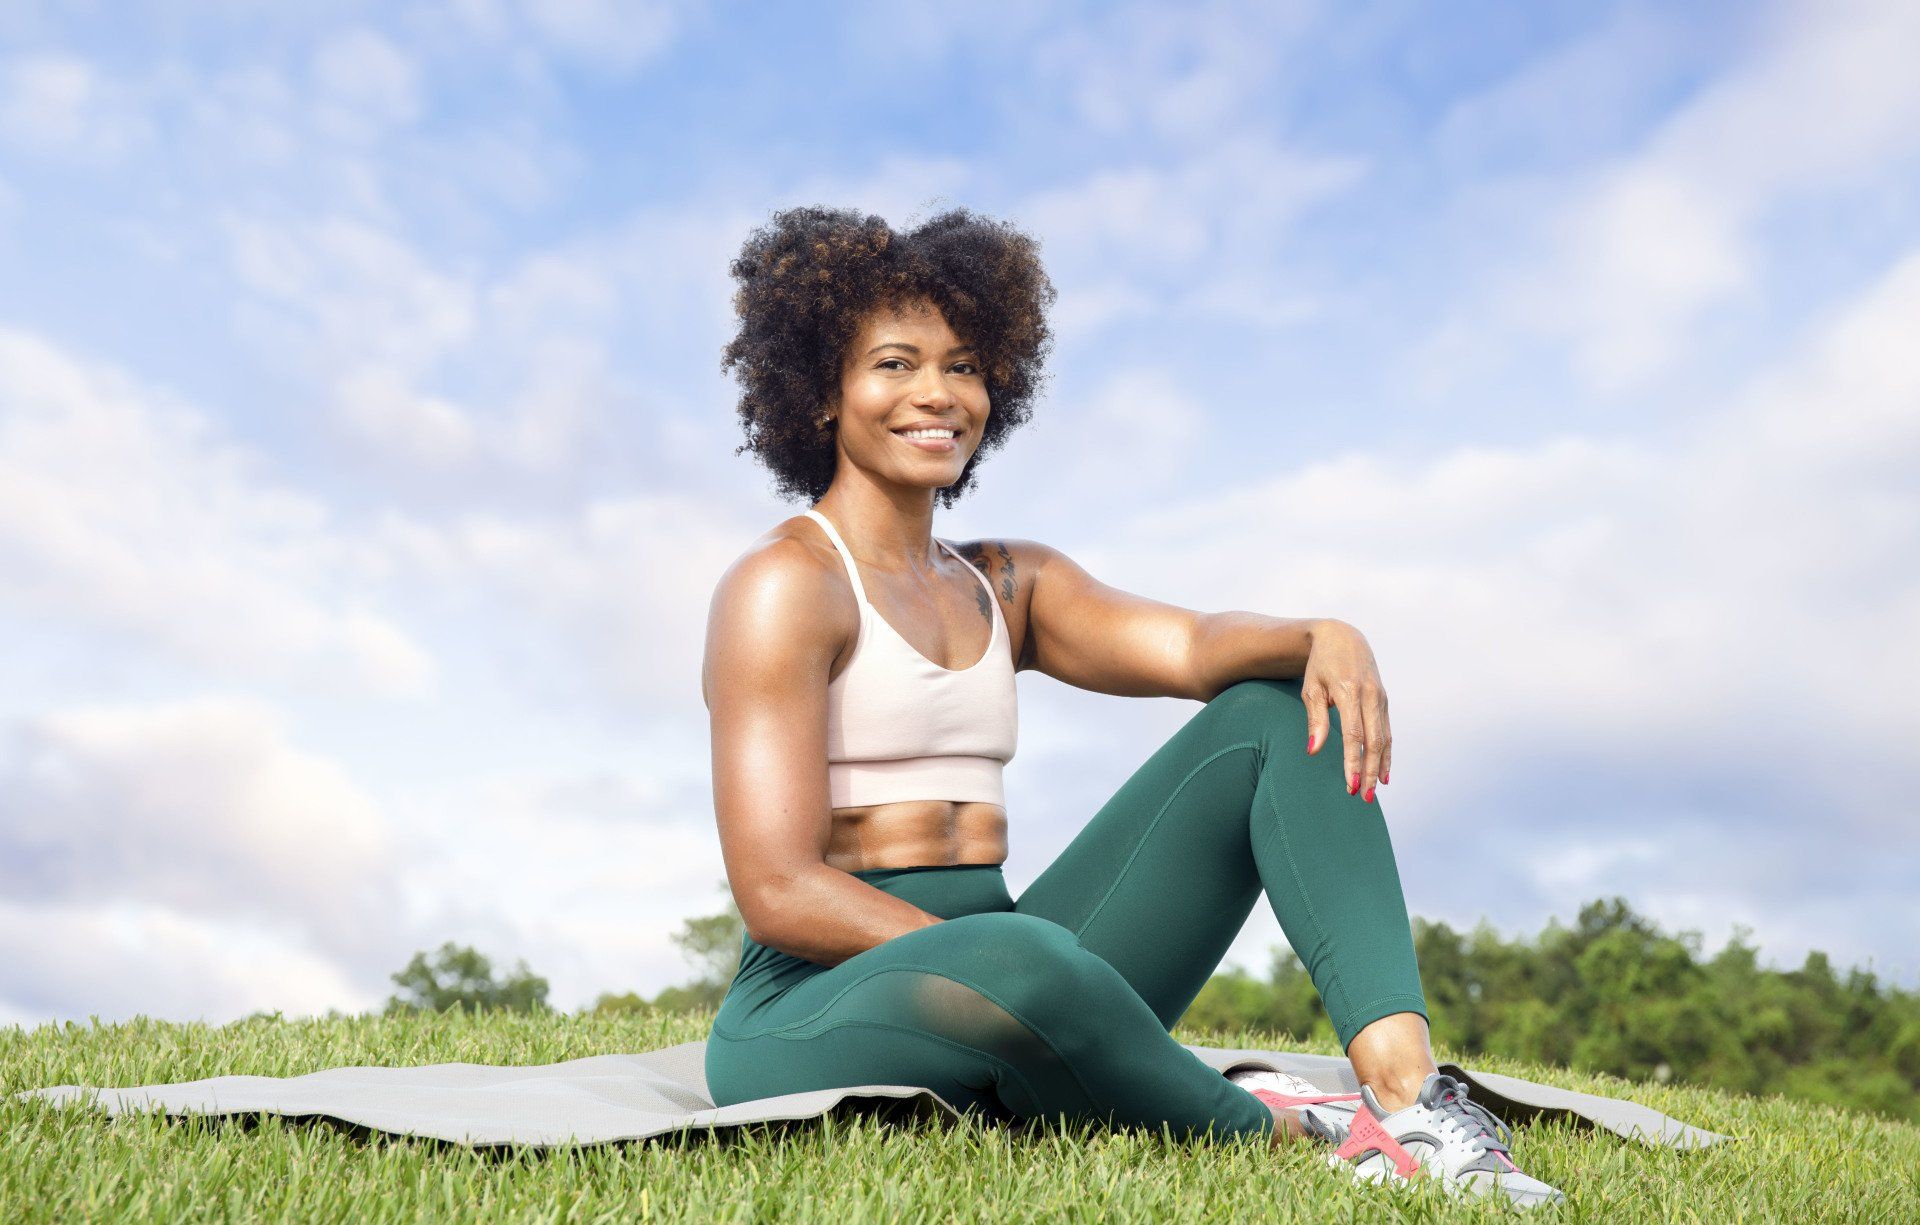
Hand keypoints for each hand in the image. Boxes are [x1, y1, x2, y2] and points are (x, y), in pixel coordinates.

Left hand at [1302, 619, 1390, 801]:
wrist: (1342, 637)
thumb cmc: (1320, 666)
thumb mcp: (1311, 689)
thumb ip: (1315, 720)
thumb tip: (1313, 751)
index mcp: (1349, 691)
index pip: (1353, 735)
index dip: (1353, 762)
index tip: (1350, 785)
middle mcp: (1370, 695)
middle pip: (1374, 741)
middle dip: (1370, 772)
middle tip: (1364, 797)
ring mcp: (1381, 698)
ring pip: (1384, 739)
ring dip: (1380, 767)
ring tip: (1373, 791)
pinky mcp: (1385, 700)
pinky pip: (1387, 732)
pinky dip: (1387, 754)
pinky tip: (1385, 773)